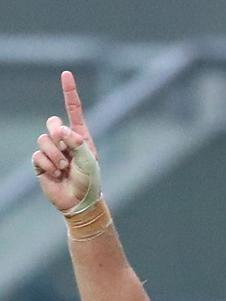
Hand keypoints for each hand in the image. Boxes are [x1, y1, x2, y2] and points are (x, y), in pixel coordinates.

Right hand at [32, 70, 99, 213]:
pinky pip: (38, 155)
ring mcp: (52, 152)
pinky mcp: (41, 163)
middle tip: (64, 144)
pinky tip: (55, 174)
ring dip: (54, 154)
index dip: (69, 92)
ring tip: (63, 168)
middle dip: (56, 131)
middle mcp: (64, 141)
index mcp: (80, 136)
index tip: (66, 74)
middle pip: (52, 122)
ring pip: (43, 139)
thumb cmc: (89, 181)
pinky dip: (47, 164)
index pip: (74, 110)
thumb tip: (62, 131)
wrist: (79, 202)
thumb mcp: (88, 160)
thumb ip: (77, 143)